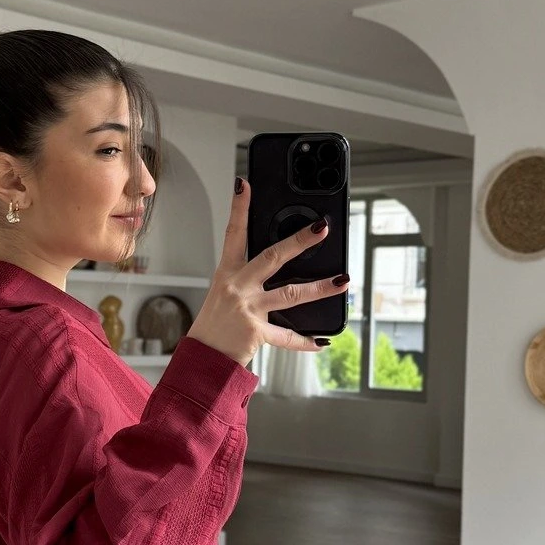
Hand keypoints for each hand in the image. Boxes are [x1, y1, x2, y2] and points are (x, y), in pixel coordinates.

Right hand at [186, 176, 347, 367]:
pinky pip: (287, 336)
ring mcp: (247, 309)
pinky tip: (322, 340)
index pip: (233, 234)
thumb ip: (247, 279)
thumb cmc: (213, 326)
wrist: (202, 359)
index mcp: (227, 274)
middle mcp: (237, 287)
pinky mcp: (256, 332)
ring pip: (290, 294)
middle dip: (300, 241)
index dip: (238, 208)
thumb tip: (277, 267)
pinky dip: (306, 340)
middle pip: (272, 257)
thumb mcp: (223, 294)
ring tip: (342, 282)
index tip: (245, 186)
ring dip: (319, 287)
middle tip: (321, 228)